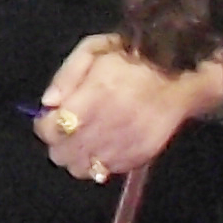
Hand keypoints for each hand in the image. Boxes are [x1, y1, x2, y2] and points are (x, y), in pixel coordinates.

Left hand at [33, 37, 222, 182]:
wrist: (178, 79)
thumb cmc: (132, 60)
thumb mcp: (96, 50)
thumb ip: (66, 75)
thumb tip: (48, 104)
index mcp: (93, 97)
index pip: (51, 129)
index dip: (44, 125)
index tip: (50, 118)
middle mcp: (106, 127)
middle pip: (61, 155)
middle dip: (59, 142)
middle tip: (68, 128)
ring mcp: (122, 147)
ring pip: (81, 169)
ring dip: (77, 156)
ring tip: (85, 139)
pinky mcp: (137, 158)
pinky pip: (105, 172)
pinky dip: (99, 161)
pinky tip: (105, 144)